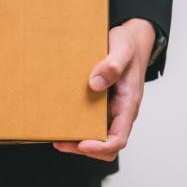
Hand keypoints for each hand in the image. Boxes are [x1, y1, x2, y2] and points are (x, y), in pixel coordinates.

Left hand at [53, 18, 155, 160]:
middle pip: (106, 143)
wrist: (131, 39)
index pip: (118, 138)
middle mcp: (120, 110)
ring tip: (55, 135)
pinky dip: (76, 123)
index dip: (100, 146)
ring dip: (78, 138)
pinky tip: (59, 117)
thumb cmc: (128, 45)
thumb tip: (95, 84)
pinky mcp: (101, 102)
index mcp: (128, 103)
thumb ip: (112, 66)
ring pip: (97, 133)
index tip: (81, 143)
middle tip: (59, 142)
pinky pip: (90, 119)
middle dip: (83, 148)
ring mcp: (111, 107)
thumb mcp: (122, 49)